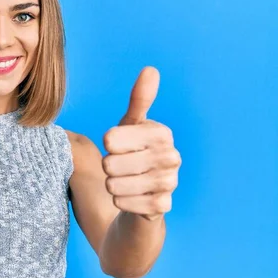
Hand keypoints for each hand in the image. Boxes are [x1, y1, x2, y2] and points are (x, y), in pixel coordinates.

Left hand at [102, 66, 180, 220]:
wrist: (143, 197)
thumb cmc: (133, 154)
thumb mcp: (130, 126)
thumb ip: (139, 100)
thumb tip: (151, 70)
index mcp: (161, 133)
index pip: (111, 139)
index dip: (107, 145)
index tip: (117, 146)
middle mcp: (171, 157)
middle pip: (110, 164)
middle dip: (108, 168)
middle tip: (120, 168)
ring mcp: (169, 184)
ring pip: (115, 185)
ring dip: (112, 185)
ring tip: (124, 182)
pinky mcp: (162, 208)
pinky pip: (123, 203)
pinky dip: (120, 202)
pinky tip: (131, 198)